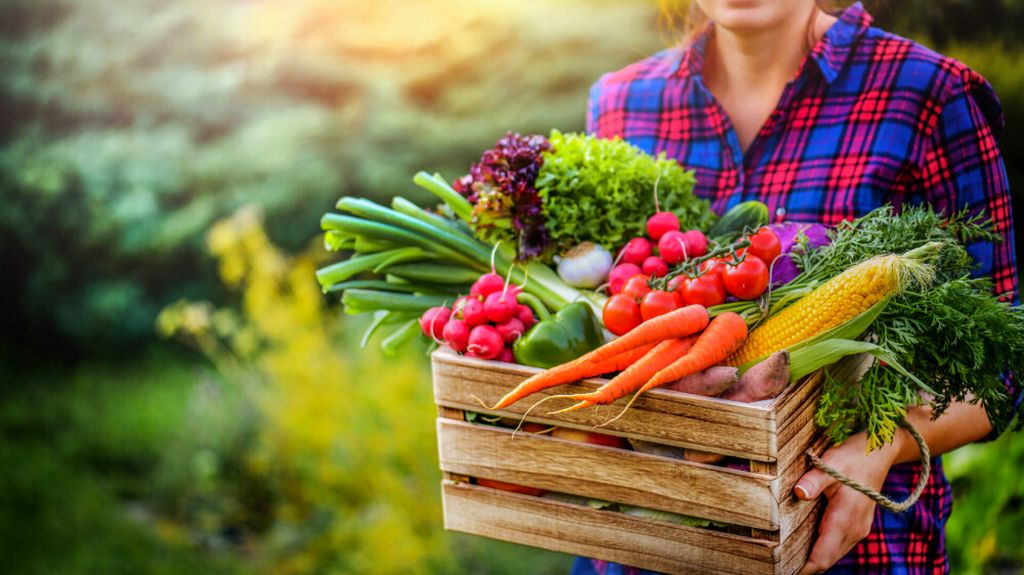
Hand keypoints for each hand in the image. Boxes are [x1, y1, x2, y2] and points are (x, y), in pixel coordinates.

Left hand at [794, 430, 903, 574]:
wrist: (879, 454)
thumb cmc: (853, 457)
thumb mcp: (830, 464)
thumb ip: (813, 480)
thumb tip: (798, 493)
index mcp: (845, 519)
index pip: (822, 556)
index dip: (804, 568)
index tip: (783, 570)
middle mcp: (854, 530)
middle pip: (827, 560)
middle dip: (806, 566)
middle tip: (779, 565)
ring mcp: (858, 528)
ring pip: (834, 554)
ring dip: (815, 558)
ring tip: (788, 557)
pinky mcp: (858, 524)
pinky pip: (839, 545)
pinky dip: (824, 549)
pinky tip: (806, 543)